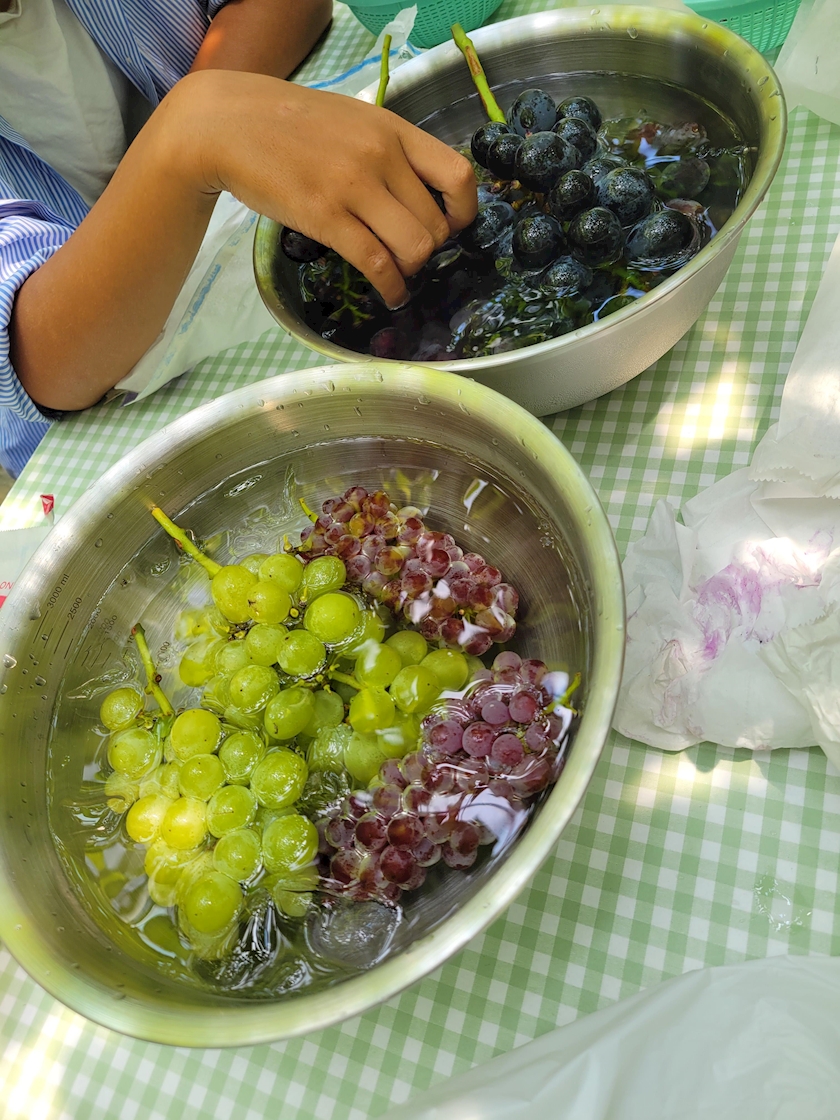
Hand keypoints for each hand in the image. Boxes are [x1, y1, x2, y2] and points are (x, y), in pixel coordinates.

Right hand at [170, 71, 477, 306]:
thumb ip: (388, 150)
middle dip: (429, 248)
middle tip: (408, 252)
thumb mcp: (353, 119)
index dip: (464, 212)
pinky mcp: (325, 217)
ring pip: (414, 248)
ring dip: (411, 270)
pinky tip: (389, 294)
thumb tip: (419, 196)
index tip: (451, 226)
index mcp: (394, 130)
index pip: (458, 175)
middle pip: (436, 225)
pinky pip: (376, 263)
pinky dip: (391, 287)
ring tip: (398, 273)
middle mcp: (382, 156)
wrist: (229, 124)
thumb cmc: (289, 124)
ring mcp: (354, 187)